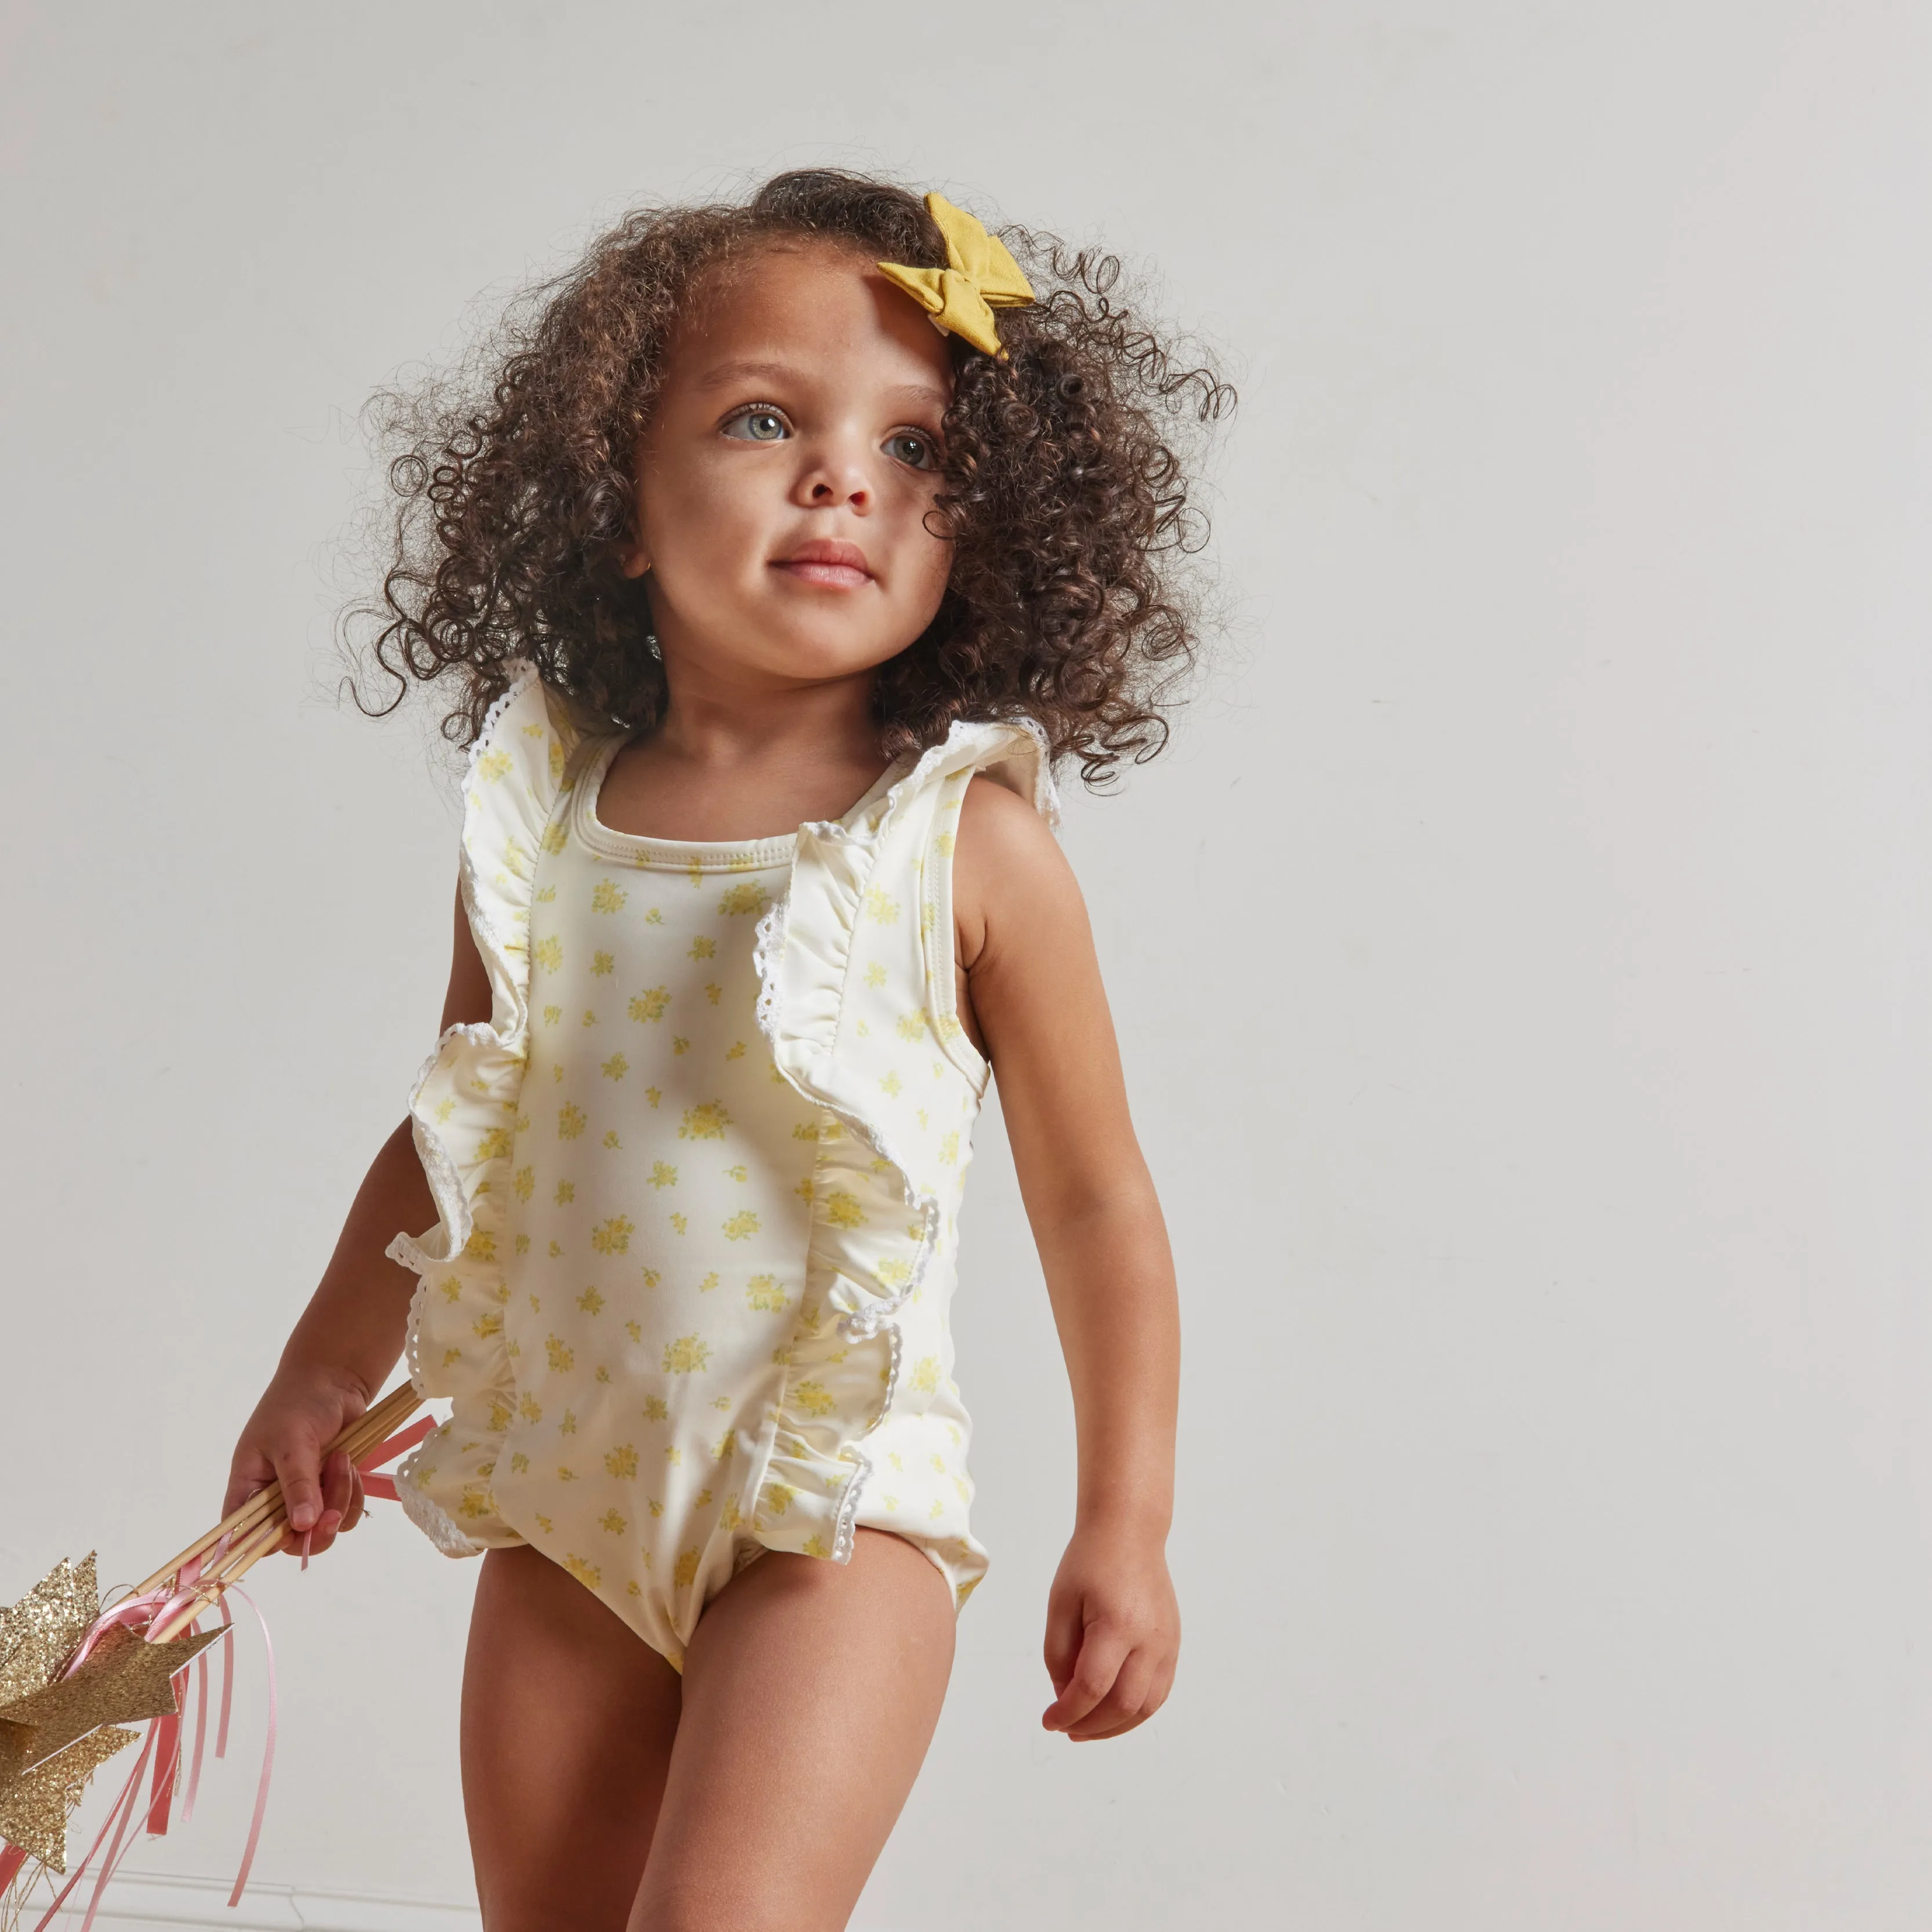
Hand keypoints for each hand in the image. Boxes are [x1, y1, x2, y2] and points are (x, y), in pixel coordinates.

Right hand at [223, 1365, 370, 1558]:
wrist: (336, 1381)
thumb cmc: (299, 1404)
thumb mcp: (292, 1442)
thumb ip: (297, 1483)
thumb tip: (302, 1525)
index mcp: (249, 1489)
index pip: (246, 1535)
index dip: (267, 1544)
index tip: (295, 1533)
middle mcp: (274, 1500)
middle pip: (291, 1542)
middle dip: (316, 1530)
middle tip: (332, 1512)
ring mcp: (306, 1496)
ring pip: (323, 1528)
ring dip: (339, 1500)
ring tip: (341, 1461)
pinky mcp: (333, 1490)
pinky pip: (346, 1512)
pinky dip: (353, 1494)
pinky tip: (349, 1465)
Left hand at [1041, 1521, 1179, 1740]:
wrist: (1130, 1533)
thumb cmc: (1090, 1562)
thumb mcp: (1060, 1603)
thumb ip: (1059, 1654)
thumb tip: (1065, 1696)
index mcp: (1117, 1624)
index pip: (1094, 1687)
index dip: (1068, 1711)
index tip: (1049, 1719)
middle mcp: (1150, 1639)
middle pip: (1123, 1705)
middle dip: (1091, 1726)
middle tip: (1065, 1728)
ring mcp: (1167, 1644)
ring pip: (1146, 1707)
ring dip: (1115, 1726)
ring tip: (1086, 1728)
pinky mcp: (1173, 1645)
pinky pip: (1158, 1692)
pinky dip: (1135, 1711)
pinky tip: (1111, 1713)